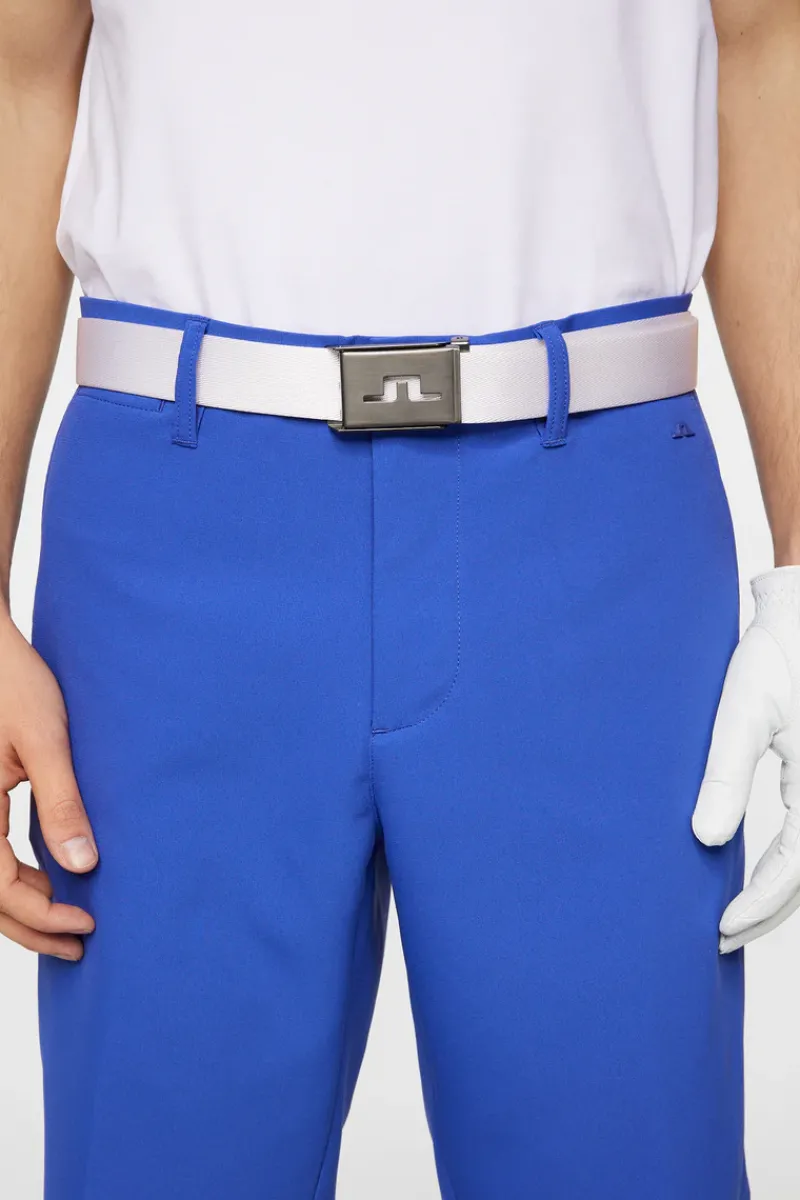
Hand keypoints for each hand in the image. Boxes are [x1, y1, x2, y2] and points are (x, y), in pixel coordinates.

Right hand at [0, 616, 96, 960]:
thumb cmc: (14, 682)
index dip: (42, 916)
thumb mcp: (46, 741)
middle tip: (79, 945)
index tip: (88, 924)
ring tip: (67, 922)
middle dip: (31, 927)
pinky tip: (47, 879)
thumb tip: (82, 865)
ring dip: (21, 908)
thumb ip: (61, 803)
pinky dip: (13, 878)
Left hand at [693, 566, 799, 952]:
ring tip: (739, 916)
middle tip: (722, 938)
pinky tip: (765, 874)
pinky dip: (793, 863)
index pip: (795, 869)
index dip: (759, 907)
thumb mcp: (744, 710)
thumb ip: (726, 775)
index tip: (719, 930)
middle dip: (770, 910)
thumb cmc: (778, 653)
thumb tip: (707, 839)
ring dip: (784, 890)